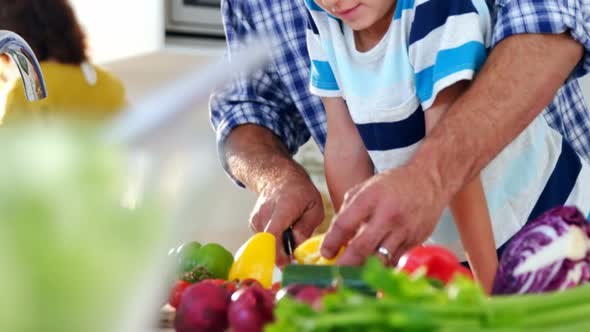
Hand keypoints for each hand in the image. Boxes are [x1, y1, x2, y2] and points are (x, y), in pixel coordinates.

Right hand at [250, 164, 323, 266]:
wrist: (278, 178)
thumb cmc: (301, 193)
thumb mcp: (314, 206)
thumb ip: (307, 226)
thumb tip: (296, 244)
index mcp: (283, 207)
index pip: (274, 233)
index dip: (277, 252)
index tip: (285, 265)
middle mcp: (265, 213)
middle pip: (268, 243)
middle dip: (281, 255)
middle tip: (294, 259)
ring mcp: (256, 218)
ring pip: (267, 243)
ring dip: (279, 247)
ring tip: (290, 235)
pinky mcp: (253, 224)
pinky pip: (264, 240)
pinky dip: (274, 241)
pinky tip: (283, 231)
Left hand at [321, 164, 448, 265]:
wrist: (430, 180)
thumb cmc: (393, 184)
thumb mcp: (365, 188)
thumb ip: (348, 211)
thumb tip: (334, 237)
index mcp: (371, 198)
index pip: (345, 224)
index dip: (331, 242)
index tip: (325, 252)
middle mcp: (388, 215)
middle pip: (361, 247)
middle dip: (344, 264)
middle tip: (335, 272)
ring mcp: (404, 230)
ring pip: (379, 260)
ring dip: (364, 269)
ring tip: (352, 274)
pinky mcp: (415, 241)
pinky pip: (394, 260)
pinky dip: (382, 266)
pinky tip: (373, 267)